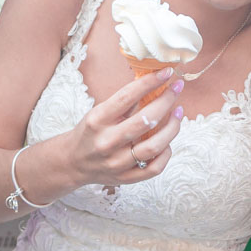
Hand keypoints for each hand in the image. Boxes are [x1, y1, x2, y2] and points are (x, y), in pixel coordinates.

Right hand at [62, 67, 182, 186]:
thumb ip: (123, 102)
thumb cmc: (90, 132)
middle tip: (177, 89)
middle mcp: (107, 142)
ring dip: (172, 128)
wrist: (72, 162)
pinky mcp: (126, 178)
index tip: (166, 72)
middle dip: (166, 101)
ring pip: (154, 146)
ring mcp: (117, 162)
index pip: (127, 97)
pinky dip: (166, 153)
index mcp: (98, 120)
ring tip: (178, 113)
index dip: (150, 82)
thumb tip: (153, 82)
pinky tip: (167, 142)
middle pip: (145, 120)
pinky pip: (155, 168)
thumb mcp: (98, 112)